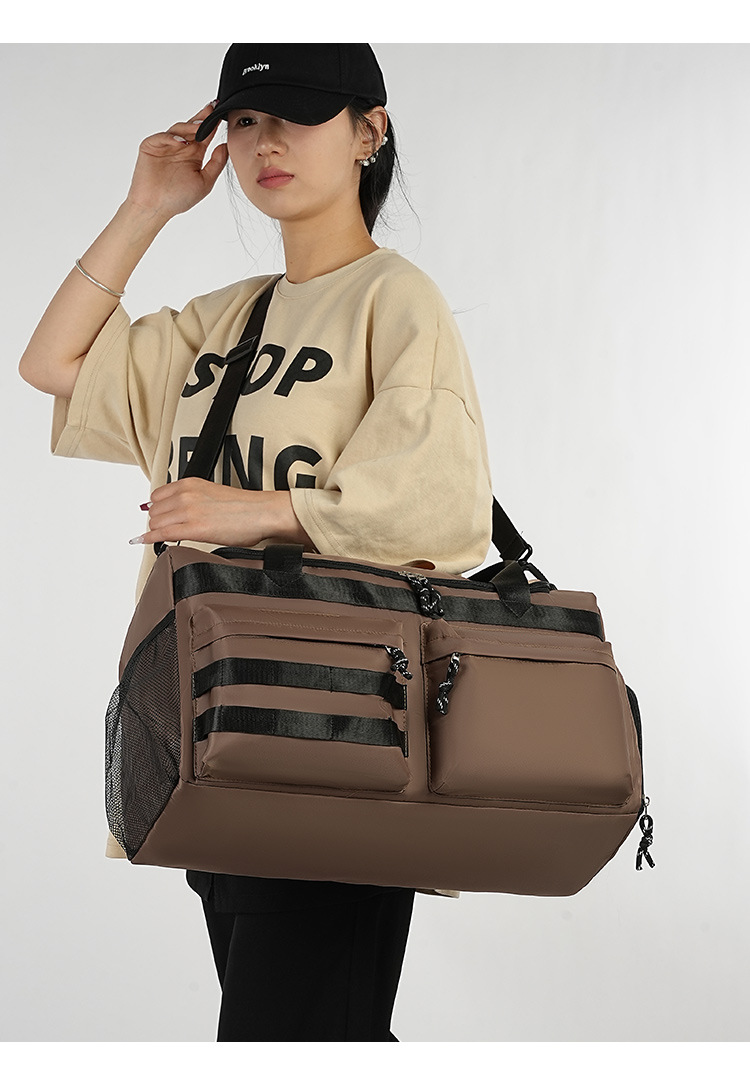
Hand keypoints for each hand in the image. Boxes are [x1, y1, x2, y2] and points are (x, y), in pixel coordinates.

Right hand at [123, 102, 228, 220]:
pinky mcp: (151, 146)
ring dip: (190, 127)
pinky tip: (181, 142)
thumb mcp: (205, 182)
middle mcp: (181, 146)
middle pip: (192, 126)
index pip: (205, 134)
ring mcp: (165, 145)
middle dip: (202, 117)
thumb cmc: (178, 198)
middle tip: (212, 109)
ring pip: (178, 129)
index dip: (213, 123)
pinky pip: (162, 137)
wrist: (156, 208)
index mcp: (194, 153)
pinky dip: (171, 137)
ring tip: (200, 128)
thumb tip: (226, 146)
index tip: (222, 112)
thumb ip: (216, 164)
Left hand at [129, 478, 312, 548]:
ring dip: (156, 531)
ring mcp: (189, 511)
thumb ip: (190, 499)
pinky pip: (162, 534)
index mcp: (190, 483)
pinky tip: (144, 541)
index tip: (159, 517)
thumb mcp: (211, 493)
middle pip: (154, 511)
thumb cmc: (244, 507)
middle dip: (156, 522)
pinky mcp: (194, 529)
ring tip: (162, 537)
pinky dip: (149, 538)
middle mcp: (186, 495)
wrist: (261, 512)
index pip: (157, 496)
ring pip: (156, 522)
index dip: (157, 509)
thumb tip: (176, 511)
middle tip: (164, 530)